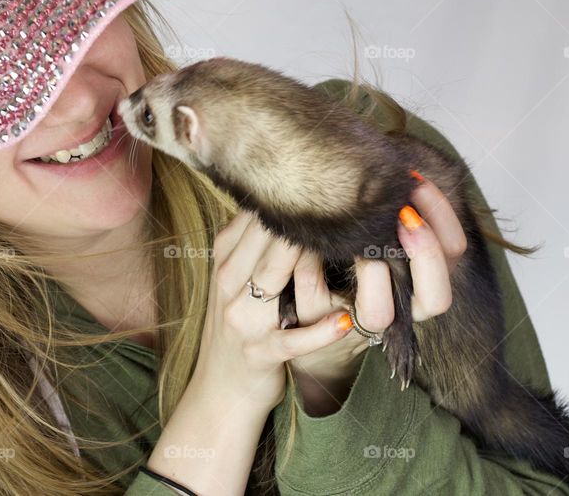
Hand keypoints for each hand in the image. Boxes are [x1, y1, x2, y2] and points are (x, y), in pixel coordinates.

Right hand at [189, 209, 353, 414]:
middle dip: (301, 223)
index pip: (253, 220)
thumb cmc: (240, 321)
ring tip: (347, 244)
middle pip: (264, 242)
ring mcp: (243, 321)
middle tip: (343, 200)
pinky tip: (345, 321)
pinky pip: (292, 340)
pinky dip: (319, 332)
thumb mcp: (234, 277)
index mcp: (225, 261)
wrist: (221, 387)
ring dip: (307, 262)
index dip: (286, 200)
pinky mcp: (261, 354)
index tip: (322, 181)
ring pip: (272, 281)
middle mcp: (228, 286)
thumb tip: (283, 195)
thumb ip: (253, 241)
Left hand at [288, 172, 468, 407]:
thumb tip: (393, 161)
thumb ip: (386, 204)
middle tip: (403, 215)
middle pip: (436, 300)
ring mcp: (358, 323)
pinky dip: (309, 266)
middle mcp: (397, 309)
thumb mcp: (367, 227)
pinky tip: (304, 241)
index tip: (415, 184)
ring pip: (378, 314)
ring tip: (358, 237)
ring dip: (371, 269)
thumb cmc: (336, 250)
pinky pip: (314, 298)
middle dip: (424, 254)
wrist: (293, 310)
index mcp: (417, 281)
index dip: (441, 222)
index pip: (453, 257)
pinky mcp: (317, 327)